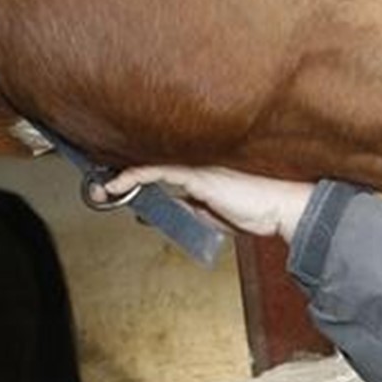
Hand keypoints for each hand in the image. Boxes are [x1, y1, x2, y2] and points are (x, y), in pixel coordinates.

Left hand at [104, 166, 314, 242]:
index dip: (138, 176)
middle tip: (99, 189)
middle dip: (124, 176)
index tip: (115, 187)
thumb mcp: (214, 216)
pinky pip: (158, 171)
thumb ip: (190, 210)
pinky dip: (134, 176)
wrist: (282, 208)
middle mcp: (197, 165)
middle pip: (152, 165)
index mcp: (201, 173)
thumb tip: (164, 214)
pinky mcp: (198, 175)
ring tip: (100, 189)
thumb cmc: (258, 211)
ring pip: (151, 165)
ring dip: (122, 178)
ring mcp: (198, 167)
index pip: (162, 170)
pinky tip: (115, 184)